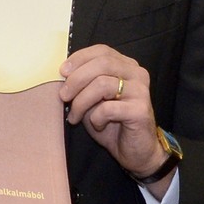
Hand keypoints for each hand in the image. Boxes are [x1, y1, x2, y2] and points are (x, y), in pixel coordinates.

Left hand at [60, 44, 166, 182]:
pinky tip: (97, 125)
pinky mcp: (140, 110)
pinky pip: (108, 108)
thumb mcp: (93, 100)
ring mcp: (140, 91)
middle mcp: (137, 74)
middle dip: (76, 79)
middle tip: (63, 96)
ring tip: (75, 116)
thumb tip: (64, 74)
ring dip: (81, 102)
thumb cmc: (113, 125)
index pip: (102, 51)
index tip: (62, 72)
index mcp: (126, 66)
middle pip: (102, 63)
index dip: (79, 58)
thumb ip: (84, 83)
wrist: (136, 152)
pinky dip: (95, 118)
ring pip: (102, 84)